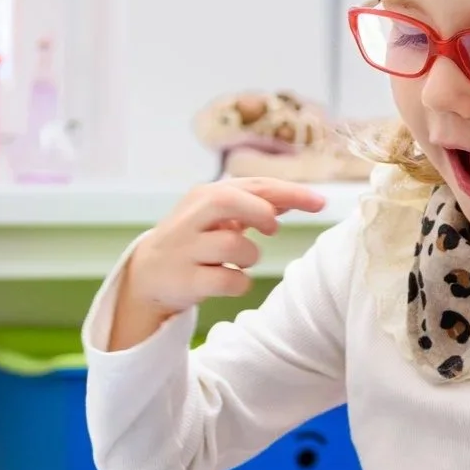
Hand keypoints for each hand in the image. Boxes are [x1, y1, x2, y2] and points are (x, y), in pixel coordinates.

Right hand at [108, 177, 326, 348]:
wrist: (148, 275)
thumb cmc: (195, 240)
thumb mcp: (220, 216)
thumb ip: (257, 204)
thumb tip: (301, 198)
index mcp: (205, 194)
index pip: (254, 185)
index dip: (291, 192)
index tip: (321, 202)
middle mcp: (193, 216)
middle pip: (231, 200)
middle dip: (260, 214)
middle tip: (270, 230)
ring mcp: (187, 248)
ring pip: (236, 246)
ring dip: (249, 257)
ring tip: (236, 262)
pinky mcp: (186, 279)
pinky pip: (230, 281)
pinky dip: (238, 283)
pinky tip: (226, 280)